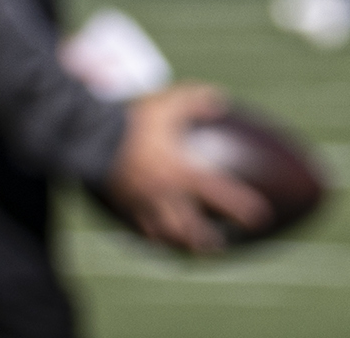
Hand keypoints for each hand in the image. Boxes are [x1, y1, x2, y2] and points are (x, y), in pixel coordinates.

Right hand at [103, 83, 275, 254]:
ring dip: (180, 243)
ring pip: (164, 232)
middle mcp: (164, 193)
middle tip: (218, 248)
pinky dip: (152, 236)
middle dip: (205, 239)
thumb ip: (196, 100)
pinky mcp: (123, 205)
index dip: (240, 207)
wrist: (92, 138)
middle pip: (190, 225)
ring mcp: (142, 203)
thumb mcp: (169, 103)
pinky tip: (157, 239)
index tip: (258, 218)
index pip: (217, 193)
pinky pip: (140, 227)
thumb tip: (220, 100)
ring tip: (191, 250)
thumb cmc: (134, 120)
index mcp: (180, 172)